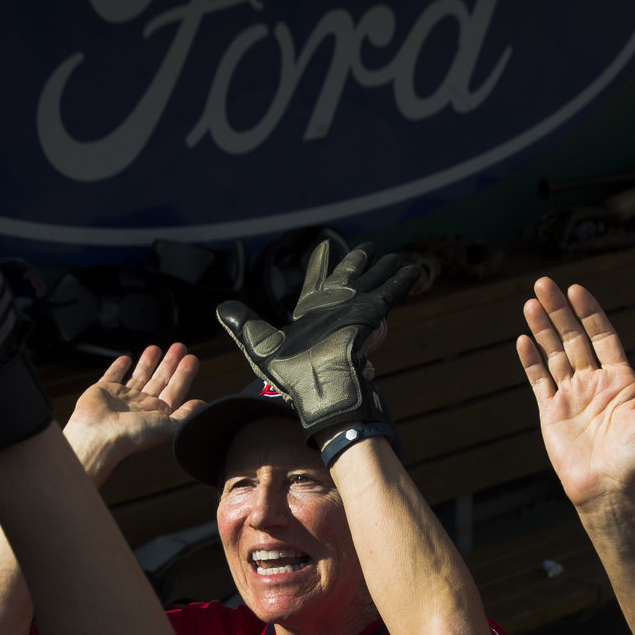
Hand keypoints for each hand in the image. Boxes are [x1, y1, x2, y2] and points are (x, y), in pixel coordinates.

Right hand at [65, 344, 202, 481]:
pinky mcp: (103, 391)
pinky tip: (125, 358)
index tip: (192, 359)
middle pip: (160, 380)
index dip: (185, 374)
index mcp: (157, 414)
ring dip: (149, 362)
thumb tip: (205, 405)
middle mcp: (141, 406)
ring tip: (157, 347)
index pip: (175, 390)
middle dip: (171, 364)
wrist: (99, 435)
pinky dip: (118, 367)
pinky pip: (113, 375)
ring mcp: (122, 398)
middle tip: (180, 347)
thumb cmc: (133, 435)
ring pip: (139, 376)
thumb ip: (187, 415)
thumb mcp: (169, 426)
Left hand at [215, 241, 420, 435]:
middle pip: (348, 277)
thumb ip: (243, 323)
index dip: (320, 265)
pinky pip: (389, 292)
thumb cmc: (290, 372)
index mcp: (311, 312)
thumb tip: (221, 308)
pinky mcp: (372, 314)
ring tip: (394, 256)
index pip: (317, 282)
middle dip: (357, 262)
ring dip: (383, 268)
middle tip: (366, 248)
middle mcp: (335, 308)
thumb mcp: (258, 342)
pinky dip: (401, 280)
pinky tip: (412, 268)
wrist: (319, 387)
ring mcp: (355, 310)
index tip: (324, 247)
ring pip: (371, 281)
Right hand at [518, 278, 634, 509]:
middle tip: (543, 284)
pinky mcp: (552, 413)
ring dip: (542, 328)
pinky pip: (539, 380)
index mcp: (621, 379)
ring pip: (553, 353)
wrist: (611, 489)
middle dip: (559, 311)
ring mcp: (571, 397)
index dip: (589, 312)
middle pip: (573, 337)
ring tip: (530, 302)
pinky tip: (523, 338)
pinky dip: (530, 360)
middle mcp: (594, 383)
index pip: (601, 335)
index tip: (576, 290)